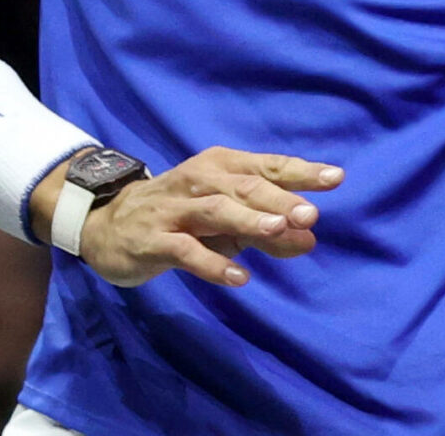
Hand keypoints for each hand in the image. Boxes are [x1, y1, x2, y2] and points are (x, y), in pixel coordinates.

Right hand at [74, 148, 342, 288]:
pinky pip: (186, 251)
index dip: (301, 171)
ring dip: (248, 220)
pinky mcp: (154, 239)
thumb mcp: (227, 222)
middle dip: (277, 199)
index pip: (266, 166)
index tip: (336, 178)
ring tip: (278, 232)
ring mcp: (175, 210)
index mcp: (220, 167)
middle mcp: (199, 181)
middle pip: (243, 186)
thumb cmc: (181, 217)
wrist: (108, 225)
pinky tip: (240, 278)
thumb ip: (269, 231)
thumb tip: (310, 238)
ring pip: (215, 211)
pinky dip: (213, 264)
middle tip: (309, 214)